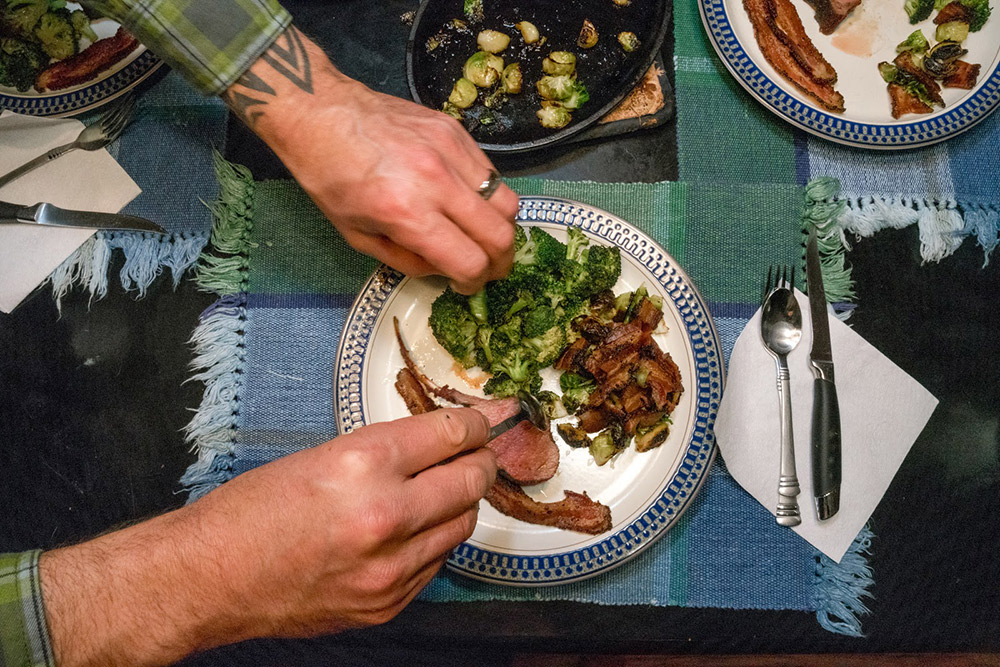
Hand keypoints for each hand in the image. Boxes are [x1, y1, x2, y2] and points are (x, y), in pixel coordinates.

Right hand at [40, 409, 495, 664]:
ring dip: (459, 504)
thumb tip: (438, 445)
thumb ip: (386, 452)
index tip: (487, 421)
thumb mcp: (320, 456)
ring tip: (441, 492)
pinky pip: (435, 564)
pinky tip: (411, 533)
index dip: (477, 424)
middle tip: (477, 454)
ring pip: (462, 525)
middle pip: (472, 480)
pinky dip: (432, 543)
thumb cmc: (251, 510)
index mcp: (364, 464)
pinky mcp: (386, 604)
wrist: (209, 578)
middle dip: (481, 462)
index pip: (451, 434)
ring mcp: (390, 567)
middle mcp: (386, 515)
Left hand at [225, 26, 519, 294]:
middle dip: (500, 263)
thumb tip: (445, 269)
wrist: (319, 112)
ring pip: (507, 202)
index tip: (465, 285)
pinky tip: (466, 201)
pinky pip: (491, 173)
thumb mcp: (357, 236)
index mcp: (406, 213)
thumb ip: (406, 261)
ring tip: (481, 235)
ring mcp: (450, 150)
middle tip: (488, 268)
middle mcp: (436, 181)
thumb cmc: (328, 178)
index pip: (469, 261)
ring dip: (500, 228)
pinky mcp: (455, 129)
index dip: (474, 283)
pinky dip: (488, 195)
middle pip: (500, 234)